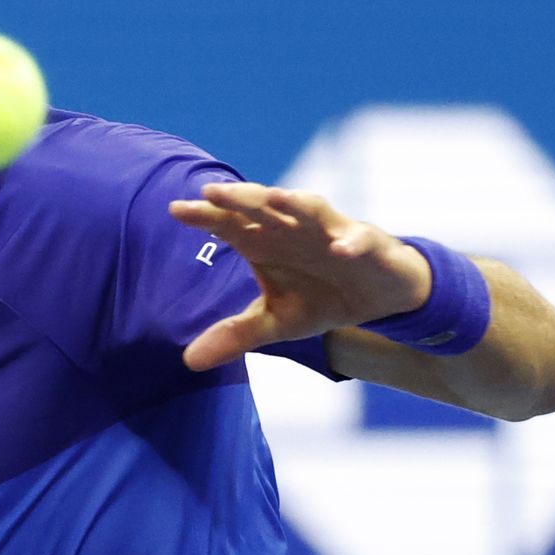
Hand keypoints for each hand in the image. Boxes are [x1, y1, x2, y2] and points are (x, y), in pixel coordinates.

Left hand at [168, 182, 432, 370]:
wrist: (379, 296)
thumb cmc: (320, 297)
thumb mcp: (277, 322)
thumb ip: (236, 334)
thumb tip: (188, 362)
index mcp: (265, 241)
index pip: (230, 223)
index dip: (205, 216)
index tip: (175, 210)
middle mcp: (293, 228)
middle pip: (263, 207)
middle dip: (240, 198)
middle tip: (212, 192)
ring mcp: (330, 231)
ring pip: (309, 209)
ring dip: (294, 203)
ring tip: (274, 198)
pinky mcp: (367, 242)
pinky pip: (358, 238)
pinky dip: (350, 241)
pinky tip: (339, 247)